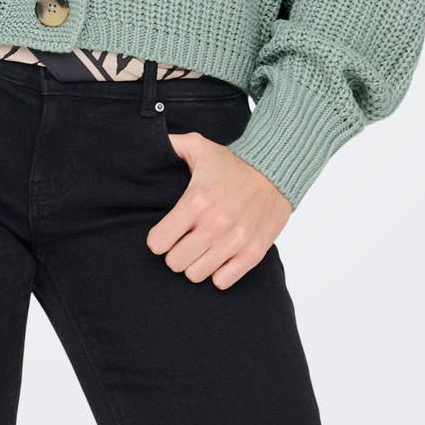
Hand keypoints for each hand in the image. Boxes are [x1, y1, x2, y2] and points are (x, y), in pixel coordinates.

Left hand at [146, 133, 292, 288]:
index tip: (165, 233)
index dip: (158, 239)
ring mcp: (234, 241)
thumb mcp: (199, 145)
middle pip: (175, 262)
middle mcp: (214, 224)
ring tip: (201, 249)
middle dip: (175, 253)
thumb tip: (148, 142)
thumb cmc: (234, 162)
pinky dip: (218, 273)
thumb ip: (171, 144)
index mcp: (196, 200)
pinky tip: (219, 257)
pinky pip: (223, 282)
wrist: (276, 170)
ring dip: (195, 264)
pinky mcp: (253, 252)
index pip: (158, 242)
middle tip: (184, 241)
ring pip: (196, 275)